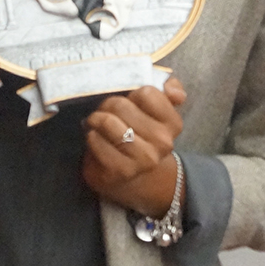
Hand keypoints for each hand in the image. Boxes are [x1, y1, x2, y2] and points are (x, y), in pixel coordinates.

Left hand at [82, 77, 187, 214]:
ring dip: (96, 120)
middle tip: (106, 113)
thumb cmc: (140, 134)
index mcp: (173, 123)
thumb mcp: (158, 109)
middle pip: (120, 105)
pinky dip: (91, 137)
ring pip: (107, 121)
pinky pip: (96, 140)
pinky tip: (97, 140)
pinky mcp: (121, 170)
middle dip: (108, 105)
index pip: (146, 93)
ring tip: (98, 125)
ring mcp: (143, 158)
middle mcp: (162, 142)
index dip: (132, 94)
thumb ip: (170, 89)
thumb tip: (172, 90)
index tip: (130, 103)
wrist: (134, 176)